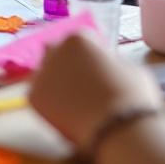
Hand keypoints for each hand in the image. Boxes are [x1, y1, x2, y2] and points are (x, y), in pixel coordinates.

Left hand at [30, 33, 162, 152]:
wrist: (117, 125)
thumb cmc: (131, 93)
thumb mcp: (128, 66)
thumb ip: (109, 62)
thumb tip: (106, 68)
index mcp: (78, 38)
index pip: (79, 40)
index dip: (90, 54)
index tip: (98, 68)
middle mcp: (54, 51)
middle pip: (56, 53)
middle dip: (66, 64)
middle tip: (81, 84)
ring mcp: (41, 73)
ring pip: (46, 75)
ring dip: (57, 83)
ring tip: (76, 103)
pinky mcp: (33, 97)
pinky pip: (42, 96)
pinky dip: (52, 104)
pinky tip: (69, 113)